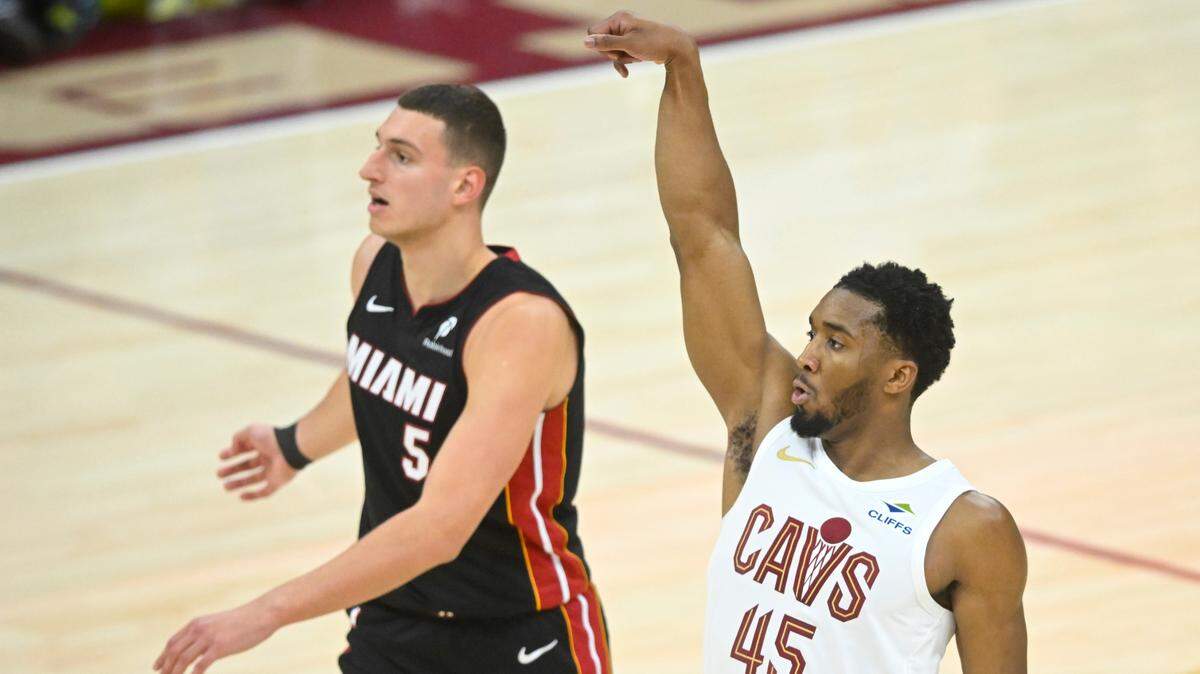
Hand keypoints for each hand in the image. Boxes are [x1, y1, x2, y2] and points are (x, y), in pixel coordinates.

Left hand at [153, 603, 278, 673]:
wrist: (262, 614)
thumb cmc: (243, 620)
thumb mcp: (218, 623)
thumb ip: (205, 633)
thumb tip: (197, 648)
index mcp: (197, 623)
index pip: (172, 642)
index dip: (162, 657)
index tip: (157, 668)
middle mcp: (199, 629)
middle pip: (174, 652)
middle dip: (166, 667)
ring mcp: (209, 638)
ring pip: (183, 659)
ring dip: (175, 673)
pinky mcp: (220, 647)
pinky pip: (200, 665)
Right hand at [217, 423, 296, 499]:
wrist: (291, 449)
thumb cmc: (271, 438)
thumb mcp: (250, 431)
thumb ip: (238, 438)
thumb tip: (233, 449)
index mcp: (263, 445)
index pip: (245, 450)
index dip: (232, 453)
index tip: (221, 457)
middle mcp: (268, 458)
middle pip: (247, 466)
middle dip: (232, 470)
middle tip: (219, 474)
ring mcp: (273, 471)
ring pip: (253, 479)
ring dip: (239, 483)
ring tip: (225, 486)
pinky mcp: (278, 482)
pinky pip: (265, 491)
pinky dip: (253, 495)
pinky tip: (241, 496)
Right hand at [584, 11, 696, 77]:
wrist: (678, 48)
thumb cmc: (654, 43)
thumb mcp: (628, 44)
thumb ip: (606, 43)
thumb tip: (585, 42)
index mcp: (619, 18)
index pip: (593, 32)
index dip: (599, 45)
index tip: (614, 51)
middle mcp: (622, 23)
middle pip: (601, 42)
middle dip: (612, 53)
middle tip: (627, 55)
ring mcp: (627, 33)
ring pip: (611, 50)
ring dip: (621, 59)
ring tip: (636, 58)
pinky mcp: (633, 43)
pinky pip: (620, 54)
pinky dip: (623, 62)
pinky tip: (626, 74)